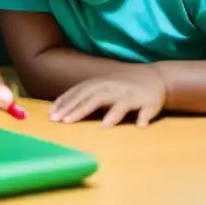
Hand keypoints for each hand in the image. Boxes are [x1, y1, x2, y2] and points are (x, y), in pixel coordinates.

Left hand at [48, 67, 166, 126]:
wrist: (154, 79)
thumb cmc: (120, 88)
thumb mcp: (100, 89)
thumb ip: (83, 97)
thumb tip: (57, 110)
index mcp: (99, 85)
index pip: (78, 93)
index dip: (65, 103)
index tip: (51, 115)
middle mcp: (112, 88)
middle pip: (94, 98)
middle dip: (79, 109)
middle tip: (64, 121)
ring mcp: (130, 95)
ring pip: (120, 104)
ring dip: (112, 114)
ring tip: (103, 126)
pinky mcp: (148, 102)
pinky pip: (145, 110)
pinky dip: (143, 116)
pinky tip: (140, 125)